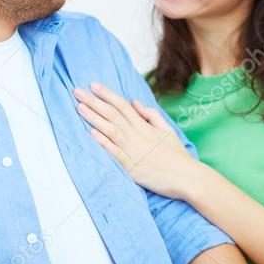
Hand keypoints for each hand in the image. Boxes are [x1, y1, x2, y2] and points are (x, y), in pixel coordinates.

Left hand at [73, 82, 199, 198]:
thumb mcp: (167, 130)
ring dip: (94, 118)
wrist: (187, 178)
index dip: (107, 94)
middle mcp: (137, 136)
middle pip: (112, 114)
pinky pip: (115, 153)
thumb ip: (151, 115)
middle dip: (94, 102)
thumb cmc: (178, 156)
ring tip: (79, 108)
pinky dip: (103, 143)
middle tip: (77, 91)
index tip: (93, 85)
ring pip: (110, 130)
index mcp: (145, 126)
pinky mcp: (131, 168)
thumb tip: (135, 102)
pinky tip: (91, 133)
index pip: (122, 105)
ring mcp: (133, 151)